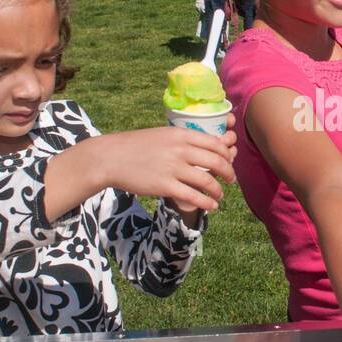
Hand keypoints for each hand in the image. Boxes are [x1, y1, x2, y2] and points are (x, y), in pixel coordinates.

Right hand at [103, 125, 236, 211]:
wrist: (111, 157)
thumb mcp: (162, 135)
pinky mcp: (164, 186)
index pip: (215, 144)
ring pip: (207, 181)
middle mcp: (180, 150)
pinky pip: (193, 196)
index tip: (229, 162)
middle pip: (216, 162)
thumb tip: (205, 148)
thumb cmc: (136, 146)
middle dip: (228, 173)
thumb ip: (183, 141)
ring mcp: (172, 168)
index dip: (226, 155)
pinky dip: (207, 203)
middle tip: (231, 180)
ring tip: (220, 196)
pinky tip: (212, 206)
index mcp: (180, 134)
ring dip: (218, 191)